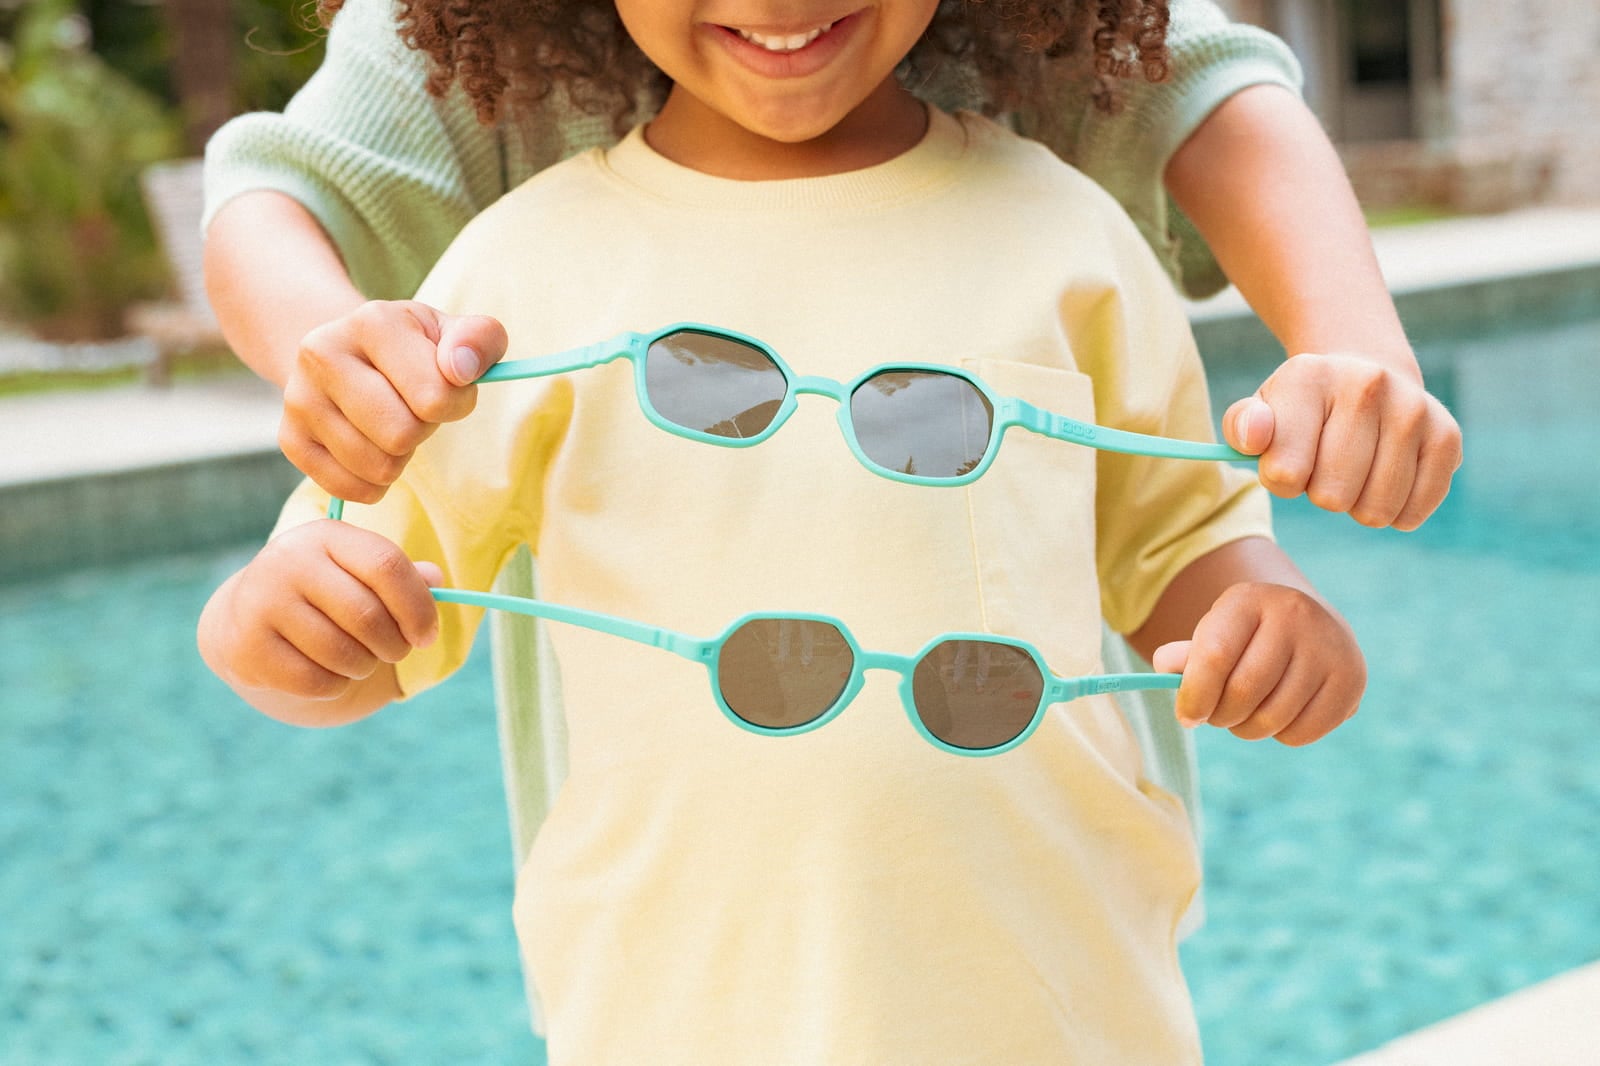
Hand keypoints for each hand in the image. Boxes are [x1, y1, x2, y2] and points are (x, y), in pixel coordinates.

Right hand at [200, 520, 441, 706]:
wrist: (247, 619)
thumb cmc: (324, 595)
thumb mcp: (359, 573)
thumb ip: (402, 576)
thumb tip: (436, 580)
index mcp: (325, 535)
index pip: (386, 565)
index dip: (418, 606)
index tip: (427, 636)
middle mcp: (288, 561)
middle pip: (367, 616)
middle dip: (394, 645)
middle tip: (394, 651)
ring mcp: (261, 603)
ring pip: (343, 654)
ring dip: (365, 666)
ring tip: (358, 659)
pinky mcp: (247, 647)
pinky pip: (317, 682)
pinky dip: (336, 685)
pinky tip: (327, 671)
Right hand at [280, 300, 508, 502]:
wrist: (347, 353)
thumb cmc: (413, 349)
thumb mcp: (453, 333)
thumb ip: (479, 339)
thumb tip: (460, 369)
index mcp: (371, 322)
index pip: (435, 397)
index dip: (455, 403)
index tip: (445, 388)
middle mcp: (323, 353)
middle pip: (401, 435)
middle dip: (423, 430)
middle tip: (414, 410)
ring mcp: (299, 398)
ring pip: (377, 467)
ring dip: (400, 458)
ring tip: (391, 425)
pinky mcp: (290, 438)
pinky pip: (349, 489)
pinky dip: (372, 483)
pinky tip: (371, 449)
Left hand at [1151, 581, 1364, 746]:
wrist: (1310, 627)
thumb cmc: (1247, 638)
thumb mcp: (1214, 634)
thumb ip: (1186, 655)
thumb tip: (1166, 667)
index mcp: (1249, 599)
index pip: (1214, 656)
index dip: (1194, 695)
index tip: (1186, 716)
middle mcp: (1294, 615)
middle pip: (1244, 691)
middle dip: (1220, 715)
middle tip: (1216, 716)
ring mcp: (1329, 646)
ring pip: (1273, 717)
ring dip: (1248, 729)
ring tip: (1246, 715)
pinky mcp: (1352, 680)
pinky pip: (1303, 733)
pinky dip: (1282, 735)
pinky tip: (1280, 714)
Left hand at [1222, 353, 1461, 530]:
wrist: (1366, 380)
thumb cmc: (1300, 411)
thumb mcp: (1260, 412)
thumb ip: (1241, 427)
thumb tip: (1255, 436)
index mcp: (1309, 376)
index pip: (1285, 472)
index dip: (1280, 480)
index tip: (1286, 459)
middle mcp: (1368, 384)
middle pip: (1331, 496)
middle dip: (1319, 493)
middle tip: (1324, 465)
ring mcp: (1413, 409)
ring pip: (1375, 510)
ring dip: (1357, 504)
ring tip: (1354, 470)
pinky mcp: (1447, 437)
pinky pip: (1413, 511)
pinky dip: (1395, 513)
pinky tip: (1384, 481)